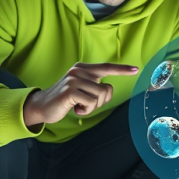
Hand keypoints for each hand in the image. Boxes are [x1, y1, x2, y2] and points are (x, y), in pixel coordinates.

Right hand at [23, 62, 138, 125]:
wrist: (42, 106)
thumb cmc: (65, 99)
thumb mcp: (81, 89)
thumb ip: (94, 86)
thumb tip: (108, 89)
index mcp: (82, 68)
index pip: (106, 67)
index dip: (122, 69)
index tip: (136, 69)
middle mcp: (78, 71)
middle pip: (106, 89)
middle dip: (100, 102)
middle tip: (85, 104)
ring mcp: (73, 80)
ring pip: (100, 97)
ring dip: (92, 107)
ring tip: (78, 105)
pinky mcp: (70, 91)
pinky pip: (90, 103)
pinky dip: (85, 110)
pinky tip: (74, 108)